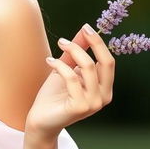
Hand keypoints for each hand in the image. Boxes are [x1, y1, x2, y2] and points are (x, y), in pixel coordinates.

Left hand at [25, 23, 114, 139]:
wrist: (40, 120)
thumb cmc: (53, 95)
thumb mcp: (67, 69)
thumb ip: (77, 52)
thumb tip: (85, 31)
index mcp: (104, 88)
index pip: (109, 61)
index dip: (99, 43)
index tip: (85, 27)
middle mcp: (104, 97)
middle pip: (106, 62)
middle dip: (93, 43)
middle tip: (80, 30)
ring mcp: (94, 104)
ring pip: (88, 67)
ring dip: (72, 51)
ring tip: (59, 44)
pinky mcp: (80, 108)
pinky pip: (72, 78)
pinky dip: (59, 65)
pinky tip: (49, 61)